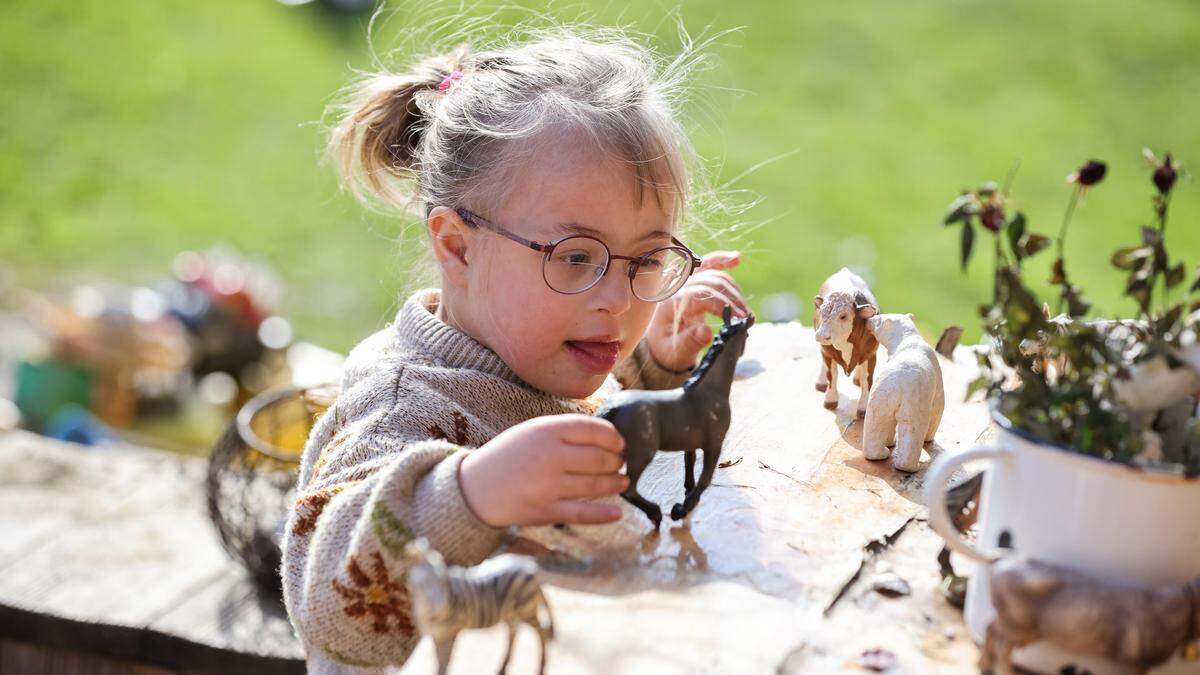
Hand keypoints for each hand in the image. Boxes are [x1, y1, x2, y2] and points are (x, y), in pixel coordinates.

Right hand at [458, 415, 628, 526]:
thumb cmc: (507, 457)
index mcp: (546, 431)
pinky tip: (617, 512)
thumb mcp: (530, 432)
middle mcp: (549, 456)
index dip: (613, 437)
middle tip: (621, 463)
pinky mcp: (545, 511)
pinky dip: (603, 514)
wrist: (473, 489)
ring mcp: (548, 486)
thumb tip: (605, 438)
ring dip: (615, 483)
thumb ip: (563, 432)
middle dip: (616, 461)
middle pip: (599, 458)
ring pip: (595, 484)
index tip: (619, 443)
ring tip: (623, 481)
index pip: (593, 430)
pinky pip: (582, 514)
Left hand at [645, 251, 748, 372]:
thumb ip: (689, 343)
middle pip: (710, 283)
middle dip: (731, 298)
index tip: (738, 319)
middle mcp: (677, 288)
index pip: (699, 295)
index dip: (721, 304)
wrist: (661, 343)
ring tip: (745, 310)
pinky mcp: (693, 282)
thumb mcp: (675, 352)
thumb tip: (706, 331)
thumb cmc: (667, 349)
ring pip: (714, 275)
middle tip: (745, 317)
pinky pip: (708, 265)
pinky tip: (736, 258)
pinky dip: (722, 261)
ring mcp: (685, 283)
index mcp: (670, 304)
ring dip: (734, 290)